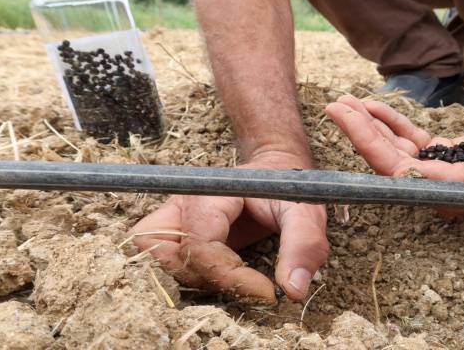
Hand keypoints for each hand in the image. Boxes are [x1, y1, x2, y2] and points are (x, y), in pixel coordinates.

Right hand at [128, 152, 327, 303]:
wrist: (275, 171)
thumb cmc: (288, 187)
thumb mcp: (305, 211)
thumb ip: (303, 245)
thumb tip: (293, 290)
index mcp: (209, 194)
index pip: (200, 247)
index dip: (231, 277)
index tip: (269, 291)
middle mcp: (182, 204)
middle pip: (168, 256)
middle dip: (210, 279)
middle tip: (250, 283)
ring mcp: (175, 218)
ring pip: (158, 260)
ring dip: (195, 279)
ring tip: (236, 278)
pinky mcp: (177, 232)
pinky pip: (165, 261)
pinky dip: (190, 275)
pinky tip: (224, 275)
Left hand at [325, 95, 463, 209]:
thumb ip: (453, 178)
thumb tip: (407, 174)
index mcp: (440, 197)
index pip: (392, 170)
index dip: (365, 142)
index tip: (344, 116)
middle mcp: (432, 186)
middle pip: (384, 156)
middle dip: (359, 129)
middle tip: (335, 104)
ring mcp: (436, 169)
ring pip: (393, 146)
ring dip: (370, 123)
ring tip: (346, 101)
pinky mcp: (443, 155)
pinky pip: (410, 138)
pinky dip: (392, 122)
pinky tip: (375, 107)